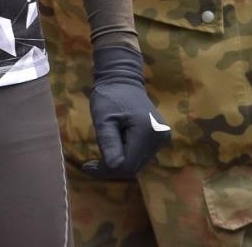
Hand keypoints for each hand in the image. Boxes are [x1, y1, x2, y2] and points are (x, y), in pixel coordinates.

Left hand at [81, 46, 171, 178]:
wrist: (123, 80)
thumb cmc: (109, 96)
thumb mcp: (102, 118)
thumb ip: (108, 141)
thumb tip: (113, 166)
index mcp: (148, 131)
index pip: (127, 165)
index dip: (106, 170)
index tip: (87, 166)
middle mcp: (160, 137)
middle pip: (133, 167)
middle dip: (112, 166)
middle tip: (92, 162)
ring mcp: (163, 138)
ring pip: (137, 164)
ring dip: (119, 161)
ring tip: (108, 143)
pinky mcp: (161, 138)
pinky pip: (141, 156)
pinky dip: (127, 155)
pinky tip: (118, 141)